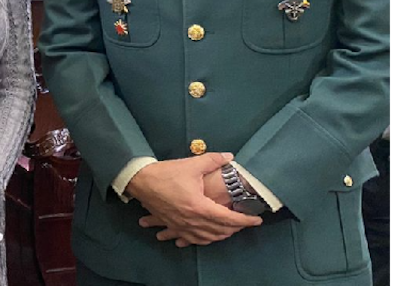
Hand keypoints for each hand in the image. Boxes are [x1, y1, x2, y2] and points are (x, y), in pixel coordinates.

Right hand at [127, 152, 261, 246]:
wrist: (140, 181)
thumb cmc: (165, 173)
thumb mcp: (191, 165)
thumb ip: (212, 160)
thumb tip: (229, 157)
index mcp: (200, 207)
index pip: (229, 218)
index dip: (245, 220)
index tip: (257, 220)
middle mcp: (192, 220)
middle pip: (220, 231)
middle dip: (235, 229)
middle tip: (244, 223)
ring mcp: (181, 225)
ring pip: (206, 238)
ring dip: (220, 236)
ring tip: (229, 231)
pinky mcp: (173, 225)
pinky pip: (190, 238)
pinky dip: (202, 240)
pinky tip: (205, 238)